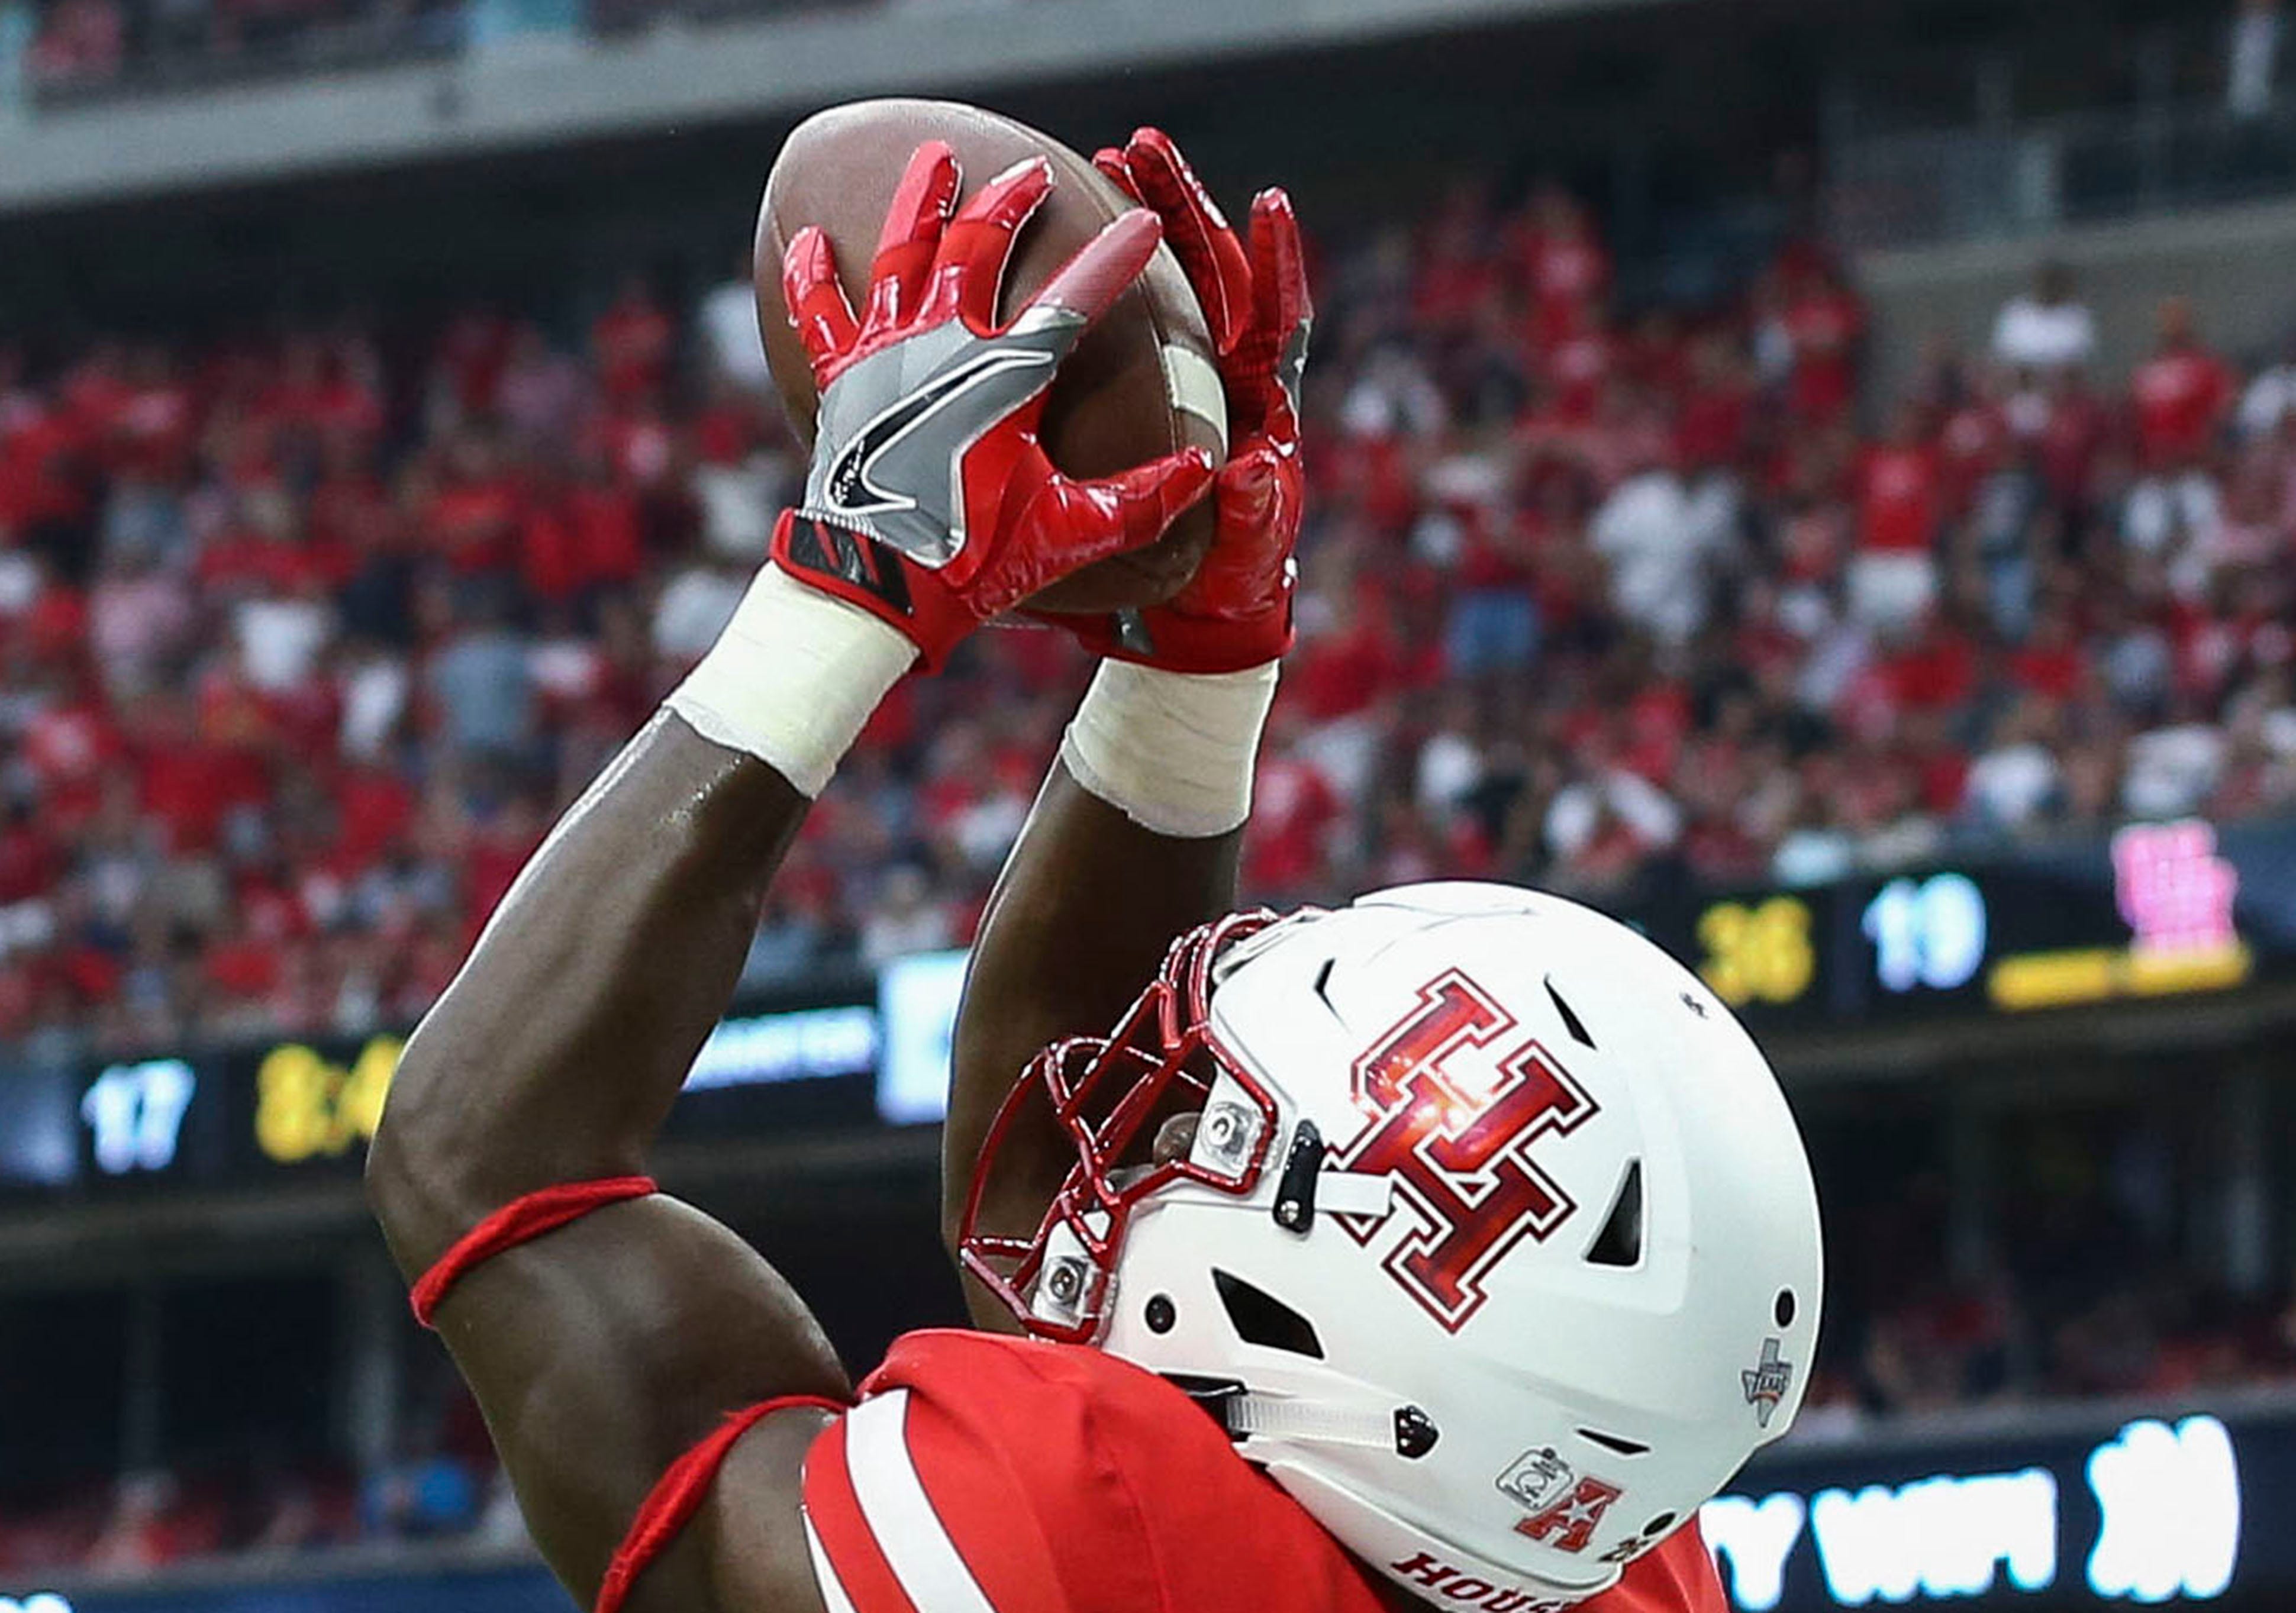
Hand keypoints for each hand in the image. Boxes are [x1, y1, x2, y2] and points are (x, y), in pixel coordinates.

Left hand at [773, 140, 1216, 670]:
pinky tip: (811, 238)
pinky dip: (814, 273)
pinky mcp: (841, 379)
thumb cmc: (977, 562)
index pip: (1076, 296)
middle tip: (1031, 173)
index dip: (1116, 256)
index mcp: (1007, 376)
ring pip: (905, 251)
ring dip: (924, 198)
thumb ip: (1144, 499)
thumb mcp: (1073, 533)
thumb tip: (1204, 468)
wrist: (877, 587)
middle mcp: (944, 345)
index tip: (1144, 225)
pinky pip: (819, 311)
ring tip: (937, 159)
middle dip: (1011, 199)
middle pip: (980, 243)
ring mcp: (886, 354)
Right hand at [1044, 127, 1312, 673]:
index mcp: (1264, 404)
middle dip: (1182, 205)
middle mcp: (1231, 377)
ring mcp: (1188, 378)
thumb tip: (1252, 472)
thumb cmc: (1229, 585)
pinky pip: (1128, 319)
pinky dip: (1100, 274)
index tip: (1268, 202)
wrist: (1197, 612)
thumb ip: (1251, 518)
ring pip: (1169, 281)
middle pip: (1215, 271)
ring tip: (1100, 163)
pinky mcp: (1146, 392)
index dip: (1278, 261)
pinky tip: (1065, 234)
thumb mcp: (1240, 557)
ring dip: (1139, 220)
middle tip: (1142, 146)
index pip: (1281, 317)